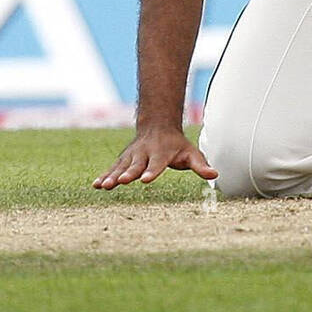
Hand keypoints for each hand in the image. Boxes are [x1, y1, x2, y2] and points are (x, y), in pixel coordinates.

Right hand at [94, 125, 217, 189]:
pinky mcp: (123, 160)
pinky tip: (95, 186)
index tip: (146, 180)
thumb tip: (215, 175)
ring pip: (121, 167)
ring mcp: (132, 156)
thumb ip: (200, 165)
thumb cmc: (177, 145)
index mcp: (161, 154)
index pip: (157, 164)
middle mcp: (144, 154)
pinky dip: (104, 176)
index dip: (152, 172)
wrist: (157, 125)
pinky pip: (112, 168)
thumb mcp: (191, 153)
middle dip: (129, 174)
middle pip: (136, 165)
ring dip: (113, 176)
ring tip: (104, 186)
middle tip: (123, 182)